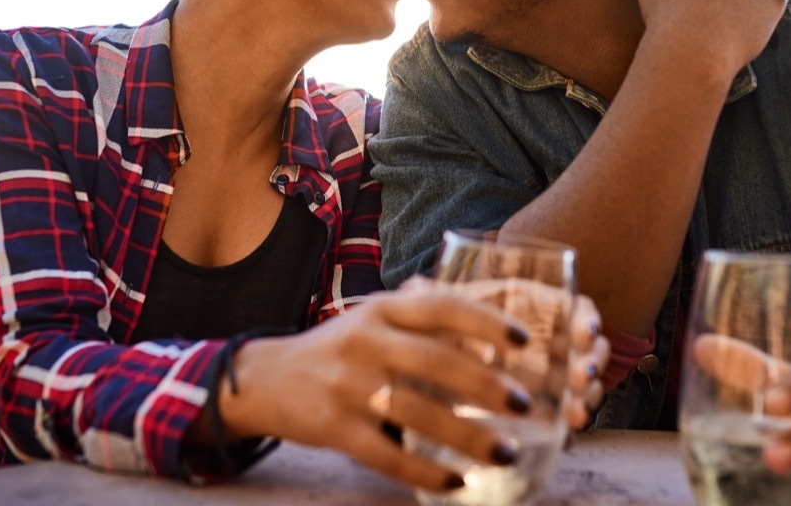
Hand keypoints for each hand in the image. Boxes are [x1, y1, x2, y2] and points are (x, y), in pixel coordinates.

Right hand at [217, 287, 534, 492]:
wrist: (266, 379)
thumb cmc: (340, 348)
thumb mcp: (376, 318)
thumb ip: (424, 320)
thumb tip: (491, 339)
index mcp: (383, 309)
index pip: (442, 307)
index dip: (486, 321)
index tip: (523, 341)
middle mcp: (366, 341)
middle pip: (436, 361)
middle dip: (486, 385)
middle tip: (523, 404)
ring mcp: (348, 386)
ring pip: (418, 413)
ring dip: (467, 436)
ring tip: (505, 452)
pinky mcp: (334, 429)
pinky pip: (386, 454)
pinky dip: (424, 471)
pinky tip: (455, 482)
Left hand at [429, 279, 609, 428]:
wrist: (445, 368)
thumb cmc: (455, 332)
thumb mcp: (451, 313)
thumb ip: (438, 301)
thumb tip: (415, 286)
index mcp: (542, 314)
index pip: (579, 312)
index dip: (587, 321)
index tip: (583, 334)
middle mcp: (555, 346)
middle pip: (590, 352)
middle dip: (591, 366)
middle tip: (580, 380)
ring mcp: (554, 380)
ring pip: (585, 387)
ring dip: (586, 399)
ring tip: (575, 416)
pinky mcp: (546, 412)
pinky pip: (567, 420)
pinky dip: (569, 430)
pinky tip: (565, 440)